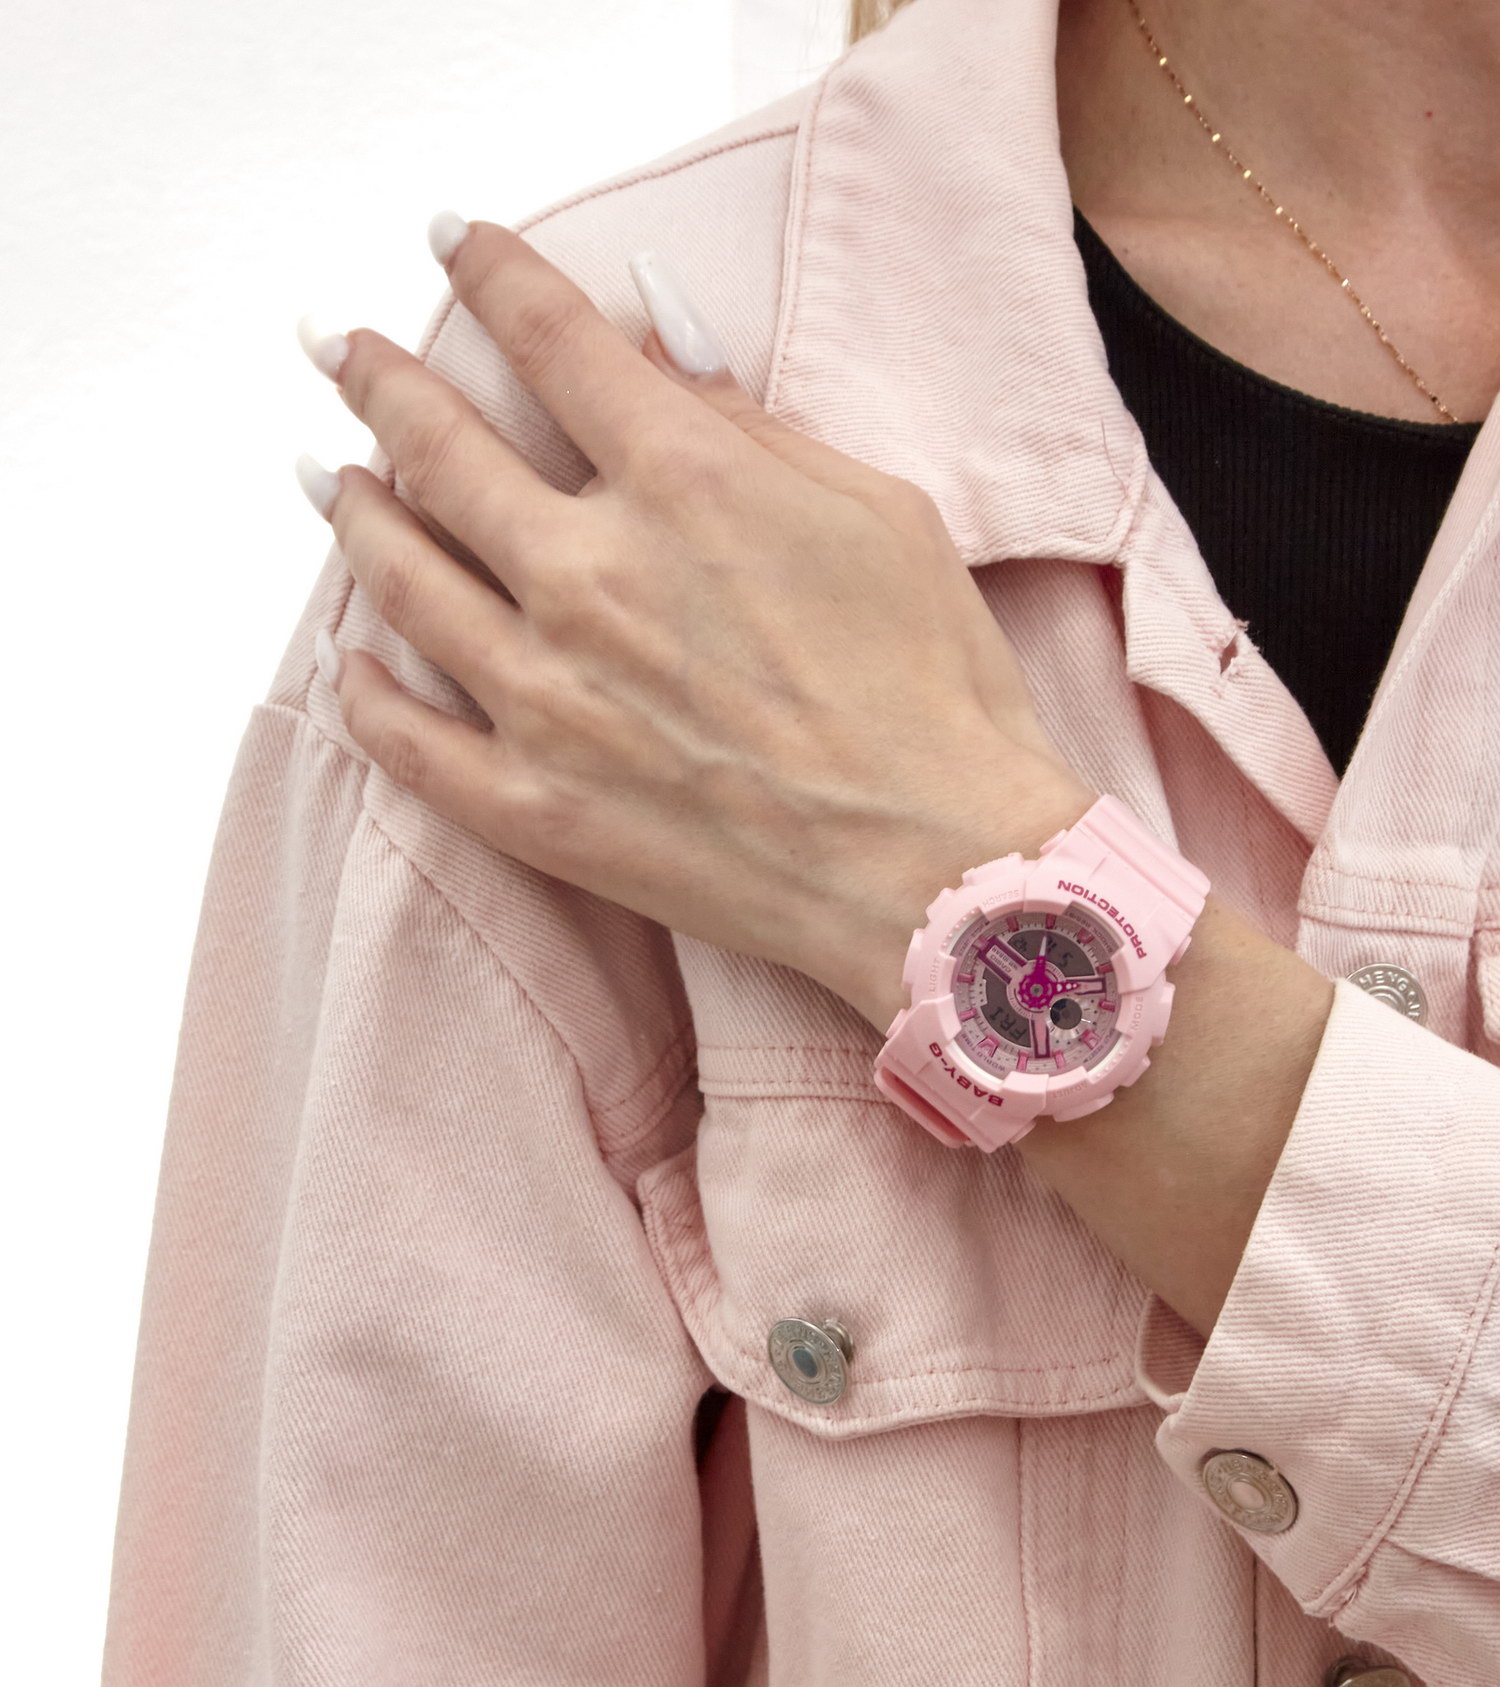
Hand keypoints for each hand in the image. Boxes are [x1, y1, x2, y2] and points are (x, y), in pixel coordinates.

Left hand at [294, 216, 1096, 1033]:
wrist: (938, 872)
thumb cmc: (932, 689)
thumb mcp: (874, 513)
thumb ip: (747, 419)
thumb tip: (657, 327)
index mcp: (682, 483)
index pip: (552, 339)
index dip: (491, 273)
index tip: (452, 243)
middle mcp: (590, 577)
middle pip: (442, 448)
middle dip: (379, 381)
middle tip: (340, 351)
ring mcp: (548, 697)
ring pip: (403, 581)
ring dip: (352, 516)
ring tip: (327, 480)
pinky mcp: (535, 807)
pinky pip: (410, 742)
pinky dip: (365, 693)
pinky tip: (347, 661)